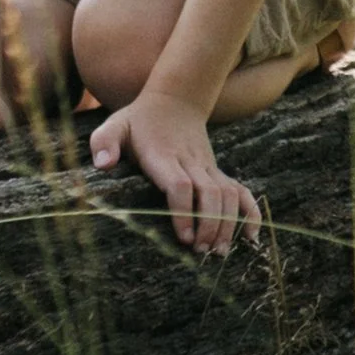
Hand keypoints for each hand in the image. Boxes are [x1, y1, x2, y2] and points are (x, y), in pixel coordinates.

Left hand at [89, 88, 259, 255]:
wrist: (174, 101)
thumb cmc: (138, 121)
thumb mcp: (115, 125)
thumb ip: (104, 142)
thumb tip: (104, 165)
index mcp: (163, 155)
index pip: (179, 184)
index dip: (184, 211)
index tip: (183, 238)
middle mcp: (190, 161)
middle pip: (209, 193)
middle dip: (208, 225)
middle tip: (201, 252)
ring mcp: (208, 166)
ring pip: (227, 194)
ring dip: (227, 224)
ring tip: (218, 252)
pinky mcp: (218, 171)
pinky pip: (241, 190)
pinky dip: (250, 212)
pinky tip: (251, 235)